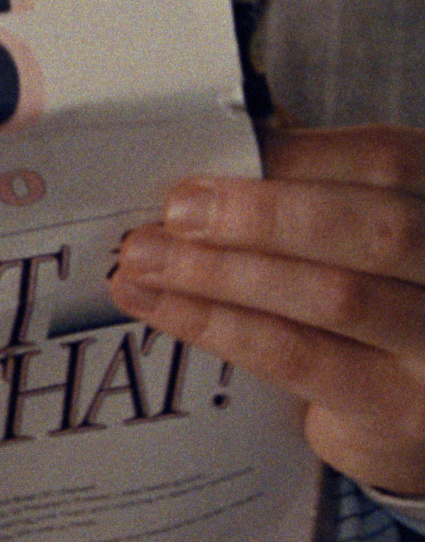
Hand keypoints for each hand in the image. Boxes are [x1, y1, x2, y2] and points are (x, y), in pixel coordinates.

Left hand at [108, 126, 424, 495]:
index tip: (206, 165)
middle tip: (173, 213)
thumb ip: (302, 177)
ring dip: (220, 273)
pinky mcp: (399, 408)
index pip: (387, 162)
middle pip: (374, 230)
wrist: (405, 409)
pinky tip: (162, 306)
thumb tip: (213, 133)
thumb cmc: (366, 293)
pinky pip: (297, 358)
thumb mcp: (349, 226)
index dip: (293, 157)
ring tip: (143, 259)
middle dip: (260, 216)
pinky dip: (218, 326)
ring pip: (334, 297)